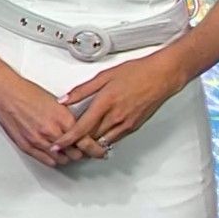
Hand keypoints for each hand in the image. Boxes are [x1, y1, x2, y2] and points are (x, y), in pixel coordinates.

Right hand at [0, 71, 108, 167]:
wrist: (4, 93)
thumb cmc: (26, 92)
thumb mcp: (55, 102)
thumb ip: (67, 118)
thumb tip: (77, 128)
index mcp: (63, 119)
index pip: (86, 142)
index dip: (95, 148)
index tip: (100, 150)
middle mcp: (52, 132)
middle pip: (77, 154)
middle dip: (82, 153)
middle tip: (84, 150)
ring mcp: (39, 141)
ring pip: (63, 160)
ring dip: (68, 157)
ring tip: (69, 152)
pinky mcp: (27, 146)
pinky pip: (47, 161)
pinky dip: (55, 160)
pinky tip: (56, 154)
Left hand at [50, 53, 186, 153]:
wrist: (162, 76)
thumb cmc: (137, 72)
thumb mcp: (104, 76)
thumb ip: (82, 90)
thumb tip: (64, 99)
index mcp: (105, 103)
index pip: (81, 128)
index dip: (66, 139)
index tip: (56, 145)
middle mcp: (115, 117)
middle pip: (90, 138)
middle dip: (75, 144)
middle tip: (63, 145)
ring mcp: (126, 124)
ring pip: (102, 142)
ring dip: (89, 145)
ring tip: (77, 144)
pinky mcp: (133, 127)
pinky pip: (114, 139)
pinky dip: (103, 140)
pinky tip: (97, 137)